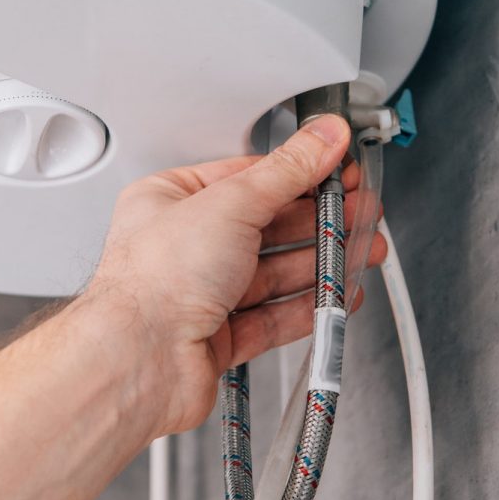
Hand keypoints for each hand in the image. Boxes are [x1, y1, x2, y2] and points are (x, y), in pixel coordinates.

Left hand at [82, 116, 386, 437]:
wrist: (137, 362)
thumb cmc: (154, 282)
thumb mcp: (231, 203)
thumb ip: (287, 171)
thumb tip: (323, 137)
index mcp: (171, 201)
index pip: (247, 178)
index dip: (299, 174)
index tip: (340, 172)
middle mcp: (183, 247)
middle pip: (265, 226)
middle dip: (318, 221)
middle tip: (361, 214)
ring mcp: (200, 294)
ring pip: (273, 273)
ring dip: (320, 263)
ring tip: (360, 253)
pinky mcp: (216, 339)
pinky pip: (271, 318)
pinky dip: (307, 308)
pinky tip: (334, 298)